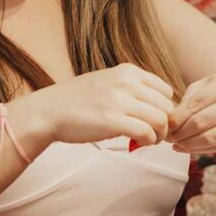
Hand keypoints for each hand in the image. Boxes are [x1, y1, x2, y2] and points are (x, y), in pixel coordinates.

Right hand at [35, 63, 174, 146]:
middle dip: (165, 124)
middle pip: (166, 106)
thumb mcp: (107, 81)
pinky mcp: (113, 121)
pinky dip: (148, 141)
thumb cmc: (77, 100)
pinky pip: (146, 132)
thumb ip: (131, 88)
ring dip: (158, 135)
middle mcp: (126, 83)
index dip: (165, 108)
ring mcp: (119, 101)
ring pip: (160, 120)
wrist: (50, 111)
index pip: (165, 90)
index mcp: (127, 71)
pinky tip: (138, 144)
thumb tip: (156, 105)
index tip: (156, 120)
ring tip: (147, 140)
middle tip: (154, 134)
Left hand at [167, 72, 215, 153]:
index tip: (166, 125)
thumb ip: (190, 97)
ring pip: (210, 138)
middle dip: (180, 133)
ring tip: (176, 144)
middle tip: (168, 137)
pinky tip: (187, 148)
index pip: (195, 103)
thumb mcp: (210, 84)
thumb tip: (170, 120)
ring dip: (188, 145)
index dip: (177, 117)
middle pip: (201, 122)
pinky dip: (199, 150)